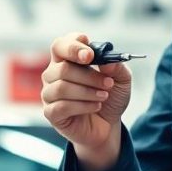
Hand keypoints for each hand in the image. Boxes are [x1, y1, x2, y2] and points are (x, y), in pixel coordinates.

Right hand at [41, 32, 132, 154]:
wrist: (108, 125)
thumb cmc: (109, 98)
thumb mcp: (121, 79)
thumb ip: (116, 66)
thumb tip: (107, 61)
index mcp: (67, 60)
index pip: (60, 46)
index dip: (73, 47)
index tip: (90, 55)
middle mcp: (53, 75)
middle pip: (63, 68)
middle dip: (90, 76)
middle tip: (108, 84)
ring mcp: (50, 94)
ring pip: (62, 87)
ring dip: (88, 92)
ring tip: (104, 96)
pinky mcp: (51, 113)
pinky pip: (62, 106)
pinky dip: (83, 106)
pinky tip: (95, 107)